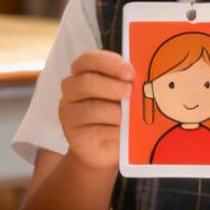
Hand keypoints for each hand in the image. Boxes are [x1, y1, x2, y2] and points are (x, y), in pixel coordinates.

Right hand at [57, 50, 132, 171]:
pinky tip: (122, 132)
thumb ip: (127, 83)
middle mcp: (71, 90)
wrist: (106, 148)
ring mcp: (69, 112)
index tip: (129, 72)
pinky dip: (112, 130)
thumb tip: (141, 79)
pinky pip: (94, 130)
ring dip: (115, 112)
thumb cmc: (116, 114)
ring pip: (91, 108)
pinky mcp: (74, 134)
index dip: (108, 63)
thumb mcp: (123, 95)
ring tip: (129, 117)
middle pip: (85, 82)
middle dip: (112, 86)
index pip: (87, 60)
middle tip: (130, 92)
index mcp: (83, 72)